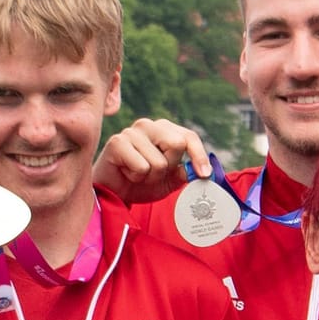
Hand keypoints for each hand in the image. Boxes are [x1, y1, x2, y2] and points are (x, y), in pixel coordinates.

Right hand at [91, 118, 208, 203]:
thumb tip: (200, 172)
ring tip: (137, 174)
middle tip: (154, 174)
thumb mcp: (169, 181)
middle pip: (178, 144)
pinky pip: (142, 167)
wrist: (113, 194)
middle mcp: (149, 125)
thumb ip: (185, 173)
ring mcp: (132, 132)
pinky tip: (126, 173)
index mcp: (164, 130)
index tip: (205, 174)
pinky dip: (137, 177)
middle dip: (170, 167)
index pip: (189, 136)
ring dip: (151, 176)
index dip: (199, 155)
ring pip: (160, 161)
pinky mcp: (117, 142)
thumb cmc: (141, 183)